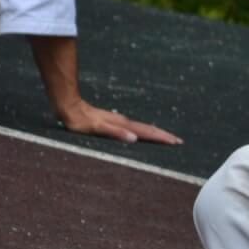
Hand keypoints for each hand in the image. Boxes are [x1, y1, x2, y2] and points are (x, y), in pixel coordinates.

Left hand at [57, 99, 181, 145]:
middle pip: (148, 129)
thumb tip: (134, 139)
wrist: (70, 106)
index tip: (176, 142)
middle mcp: (124, 122)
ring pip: (142, 128)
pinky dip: (143, 132)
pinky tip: (142, 134)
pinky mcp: (114, 122)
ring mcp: (119, 121)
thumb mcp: (96, 129)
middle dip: (163, 135)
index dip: (161, 137)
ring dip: (155, 133)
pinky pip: (134, 128)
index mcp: (123, 125)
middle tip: (178, 140)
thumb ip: (115, 133)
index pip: (147, 132)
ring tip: (166, 137)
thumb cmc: (80, 121)